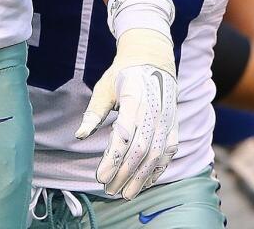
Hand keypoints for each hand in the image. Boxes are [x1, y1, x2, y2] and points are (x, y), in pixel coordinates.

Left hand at [76, 28, 178, 199]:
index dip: (113, 158)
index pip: (124, 135)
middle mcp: (154, 111)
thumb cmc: (122, 75)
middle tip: (109, 190)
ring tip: (125, 193)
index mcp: (135, 99)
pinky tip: (145, 183)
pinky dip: (157, 170)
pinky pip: (167, 153)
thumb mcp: (104, 88)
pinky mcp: (174, 126)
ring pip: (156, 155)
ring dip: (141, 178)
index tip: (100, 176)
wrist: (152, 60)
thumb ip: (93, 113)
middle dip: (124, 174)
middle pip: (140, 150)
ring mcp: (167, 120)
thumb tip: (79, 136)